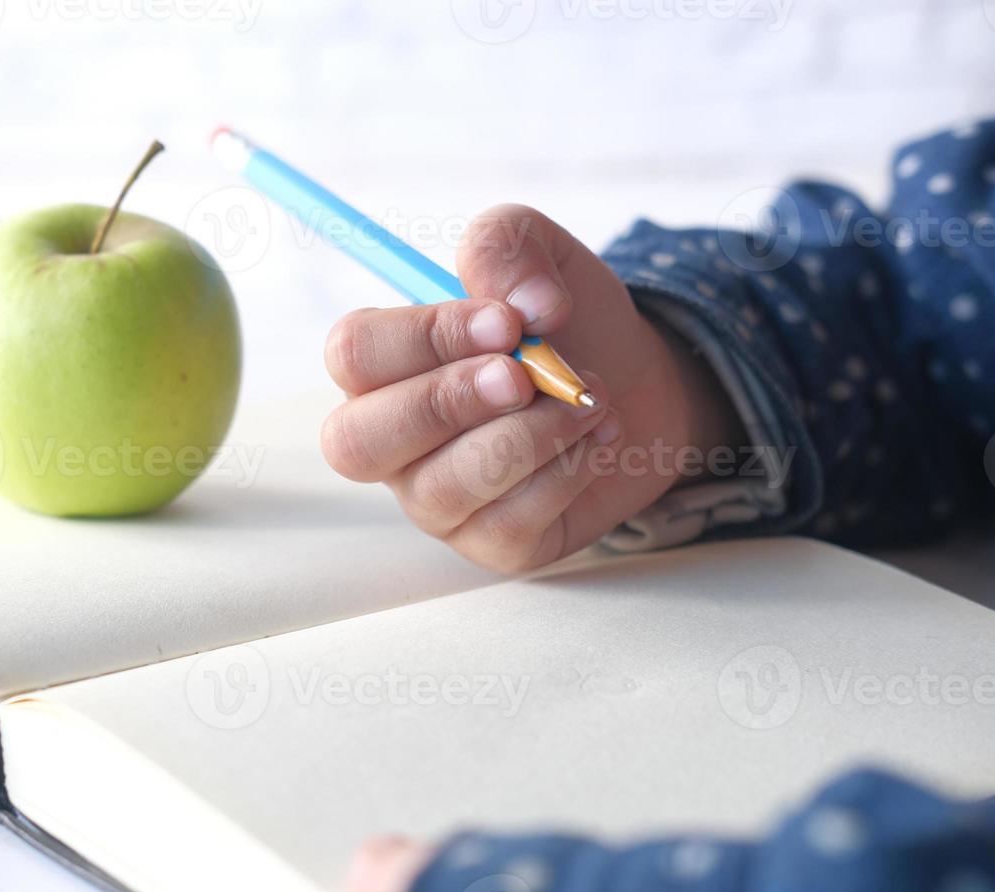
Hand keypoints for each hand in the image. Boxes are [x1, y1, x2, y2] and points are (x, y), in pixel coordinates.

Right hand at [319, 205, 740, 572]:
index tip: (509, 322)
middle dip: (449, 401)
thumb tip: (525, 304)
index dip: (425, 337)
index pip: (353, 356)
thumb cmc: (565, 324)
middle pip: (357, 442)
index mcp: (383, 366)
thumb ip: (506, 246)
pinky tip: (598, 436)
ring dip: (531, 435)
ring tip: (588, 398)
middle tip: (525, 375)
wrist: (641, 384)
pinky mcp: (493, 543)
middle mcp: (391, 440)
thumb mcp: (539, 255)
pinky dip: (568, 472)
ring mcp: (436, 500)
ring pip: (445, 487)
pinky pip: (509, 524)